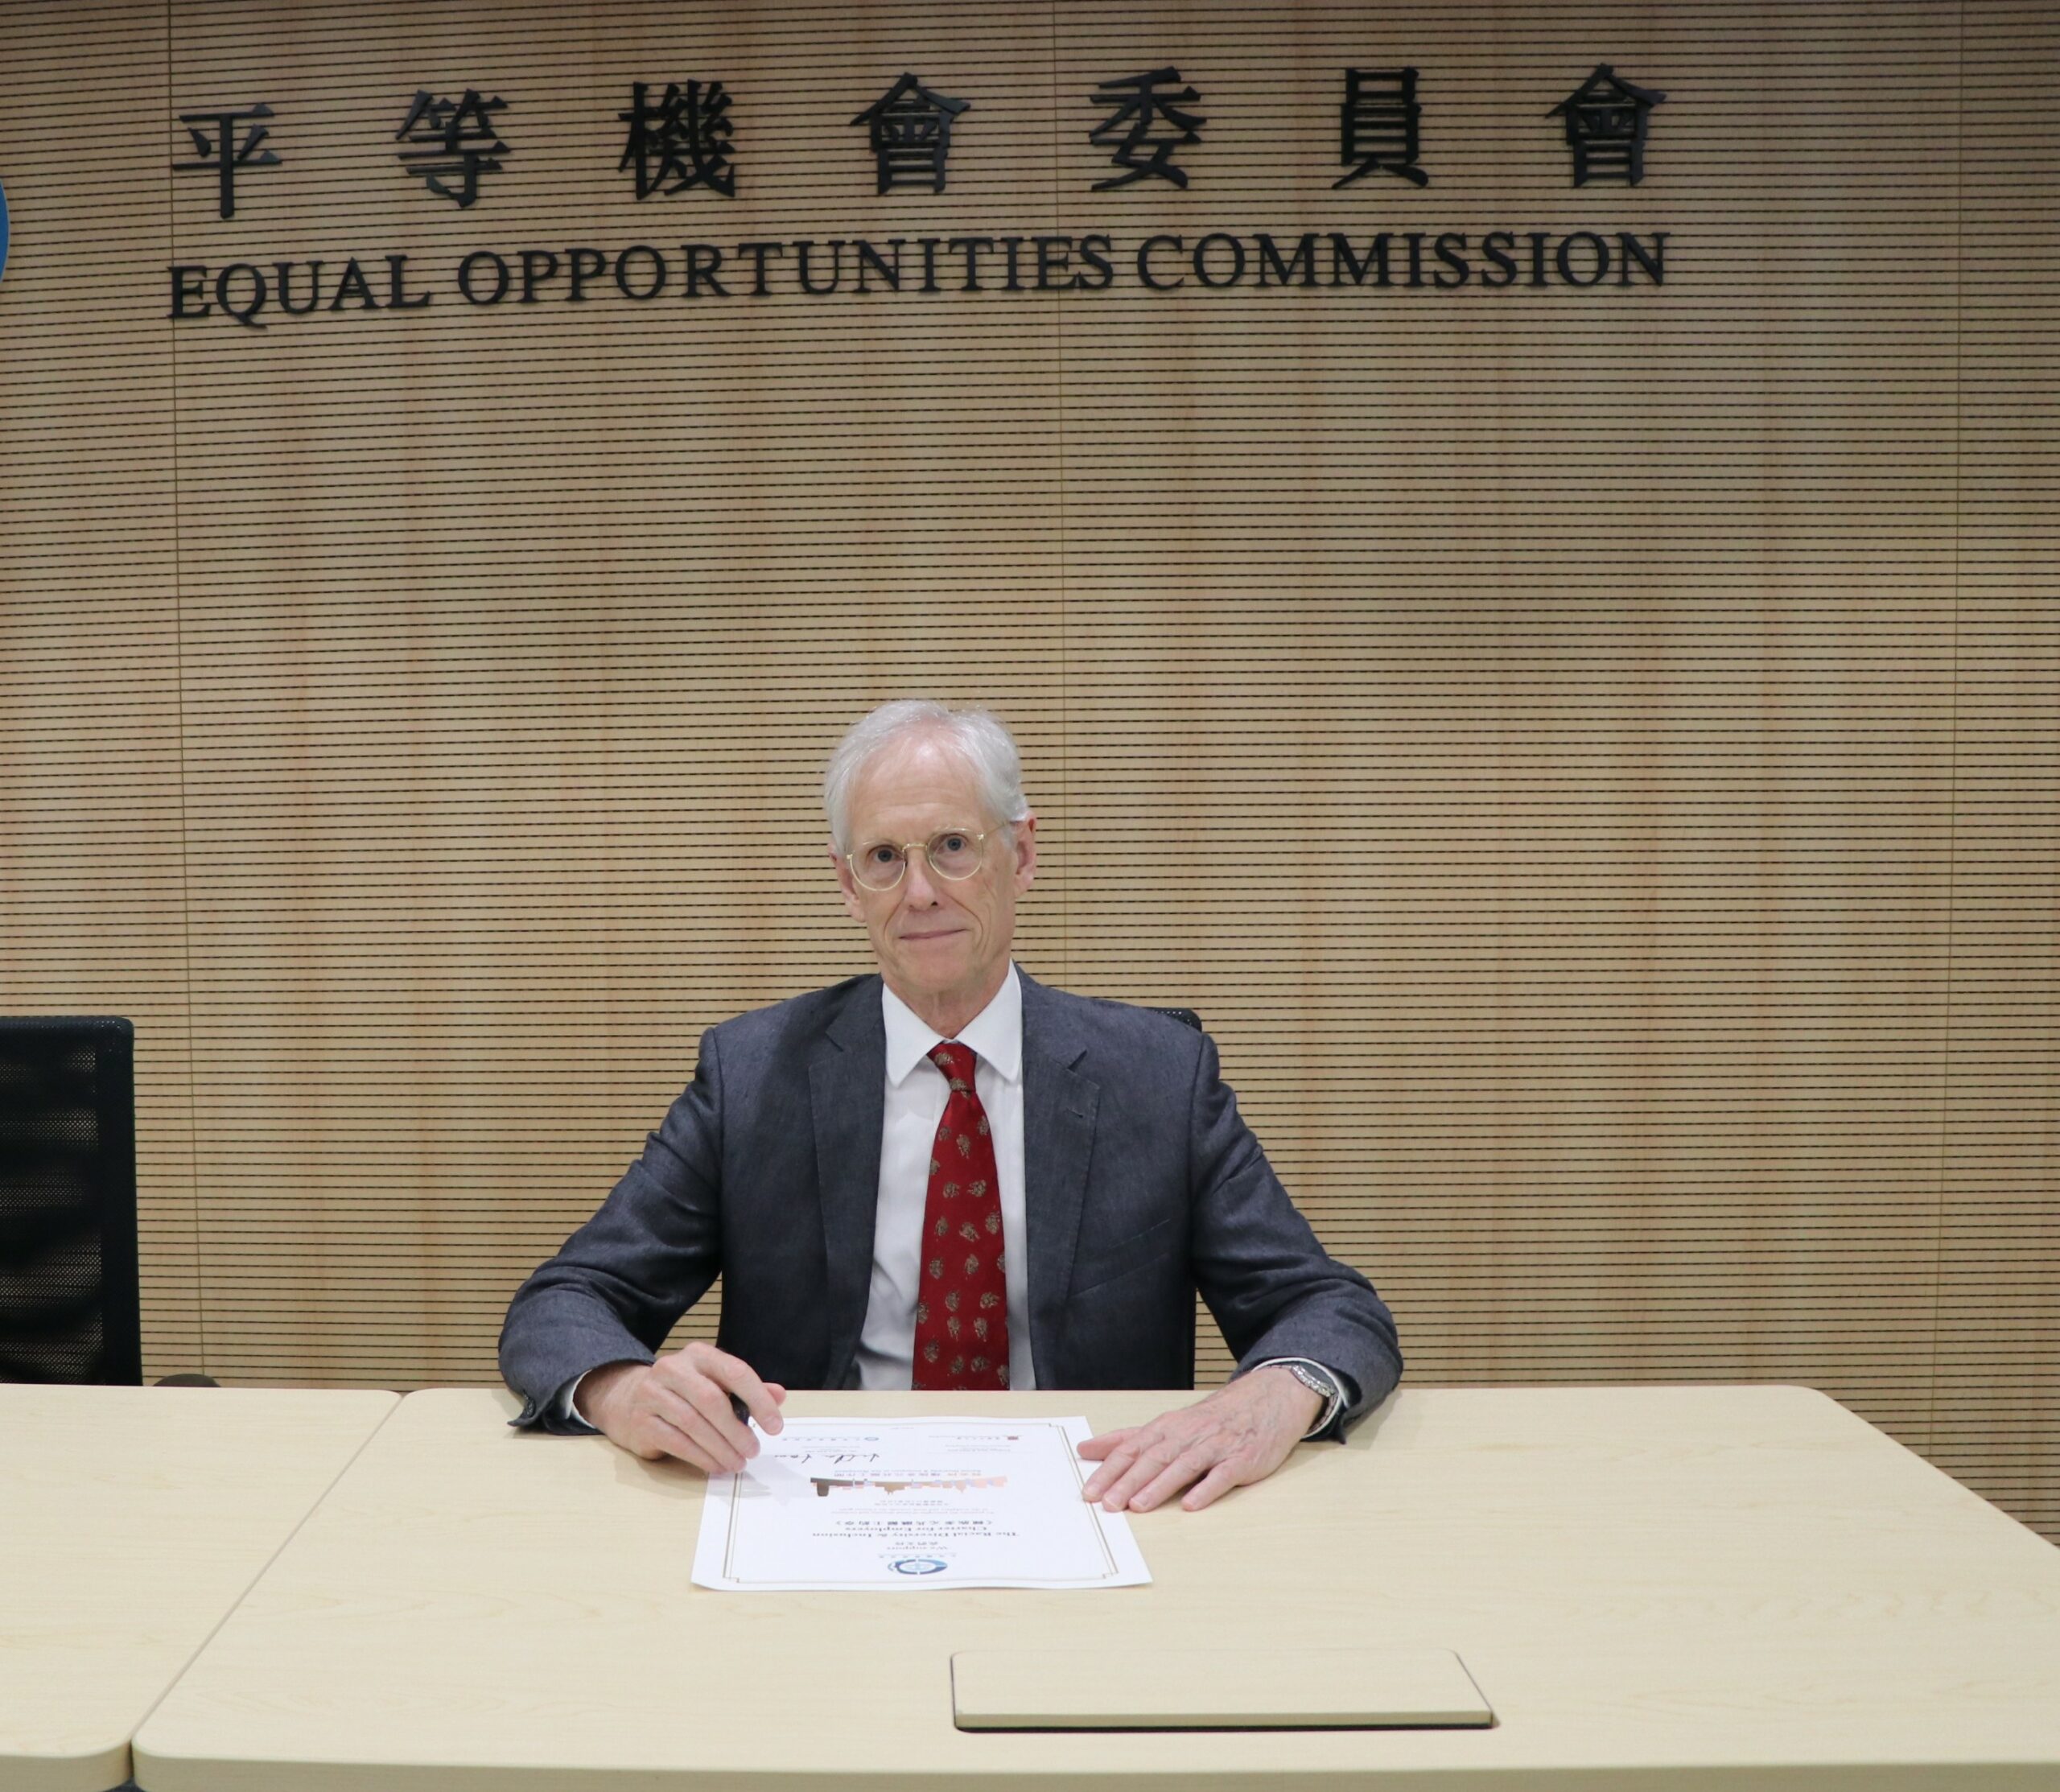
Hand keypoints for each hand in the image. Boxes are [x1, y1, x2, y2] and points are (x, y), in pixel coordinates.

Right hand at [577, 1343, 785, 1472]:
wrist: (627, 1398)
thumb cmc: (682, 1392)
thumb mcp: (714, 1382)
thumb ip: (746, 1389)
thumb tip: (779, 1395)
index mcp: (699, 1355)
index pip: (735, 1372)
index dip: (759, 1399)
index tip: (775, 1426)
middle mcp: (673, 1368)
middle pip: (712, 1400)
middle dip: (737, 1430)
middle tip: (754, 1451)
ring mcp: (652, 1393)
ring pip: (693, 1424)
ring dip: (720, 1448)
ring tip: (737, 1463)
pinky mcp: (640, 1420)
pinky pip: (675, 1441)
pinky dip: (700, 1457)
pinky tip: (716, 1465)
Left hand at [1077, 1365, 1321, 1512]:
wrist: (1266, 1400)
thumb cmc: (1212, 1419)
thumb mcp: (1167, 1424)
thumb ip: (1128, 1438)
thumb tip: (1087, 1449)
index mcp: (1167, 1427)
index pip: (1132, 1449)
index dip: (1110, 1470)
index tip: (1090, 1491)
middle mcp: (1188, 1434)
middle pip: (1154, 1458)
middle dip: (1129, 1481)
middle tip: (1108, 1504)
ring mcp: (1215, 1446)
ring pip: (1183, 1466)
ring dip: (1160, 1486)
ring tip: (1139, 1506)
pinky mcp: (1241, 1459)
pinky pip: (1222, 1475)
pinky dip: (1206, 1489)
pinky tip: (1191, 1504)